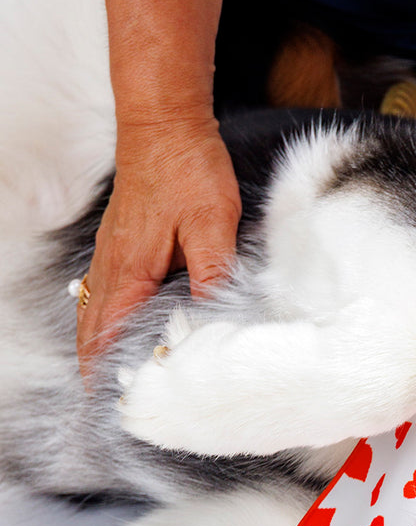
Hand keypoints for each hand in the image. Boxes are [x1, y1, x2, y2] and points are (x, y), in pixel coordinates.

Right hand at [79, 116, 240, 379]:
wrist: (164, 122)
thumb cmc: (187, 170)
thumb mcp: (212, 226)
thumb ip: (212, 274)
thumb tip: (212, 321)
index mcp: (131, 270)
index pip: (109, 335)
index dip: (108, 372)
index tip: (112, 404)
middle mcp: (112, 265)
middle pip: (94, 329)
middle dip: (97, 367)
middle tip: (109, 401)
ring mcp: (112, 252)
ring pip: (96, 311)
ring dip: (99, 344)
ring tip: (111, 376)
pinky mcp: (122, 241)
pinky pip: (104, 290)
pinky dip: (105, 317)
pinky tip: (120, 325)